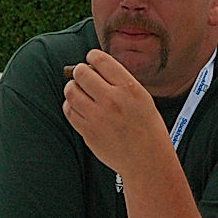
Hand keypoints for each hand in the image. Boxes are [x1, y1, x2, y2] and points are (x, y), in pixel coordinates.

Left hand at [62, 50, 176, 178]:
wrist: (147, 160)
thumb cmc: (147, 128)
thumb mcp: (143, 98)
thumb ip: (121, 82)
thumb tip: (95, 68)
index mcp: (129, 88)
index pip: (100, 60)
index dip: (92, 57)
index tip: (90, 59)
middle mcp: (112, 99)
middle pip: (81, 73)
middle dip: (79, 71)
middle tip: (82, 75)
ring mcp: (98, 116)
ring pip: (71, 91)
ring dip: (72, 87)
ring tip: (77, 90)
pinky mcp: (88, 131)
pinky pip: (69, 110)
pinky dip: (70, 105)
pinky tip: (77, 106)